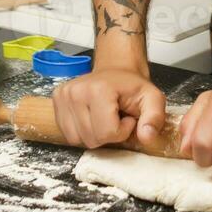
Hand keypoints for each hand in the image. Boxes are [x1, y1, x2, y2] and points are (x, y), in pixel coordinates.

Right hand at [52, 67, 166, 148]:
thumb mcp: (153, 99)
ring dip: (95, 134)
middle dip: (108, 134)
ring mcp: (63, 96)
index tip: (126, 116)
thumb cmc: (132, 87)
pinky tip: (91, 118)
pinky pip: (68, 135)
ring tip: (104, 117)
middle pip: (92, 139)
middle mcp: (75, 91)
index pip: (107, 133)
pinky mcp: (56, 101)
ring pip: (78, 140)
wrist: (116, 71)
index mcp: (98, 90)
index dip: (122, 130)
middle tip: (115, 116)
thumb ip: (154, 118)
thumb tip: (147, 137)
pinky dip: (82, 132)